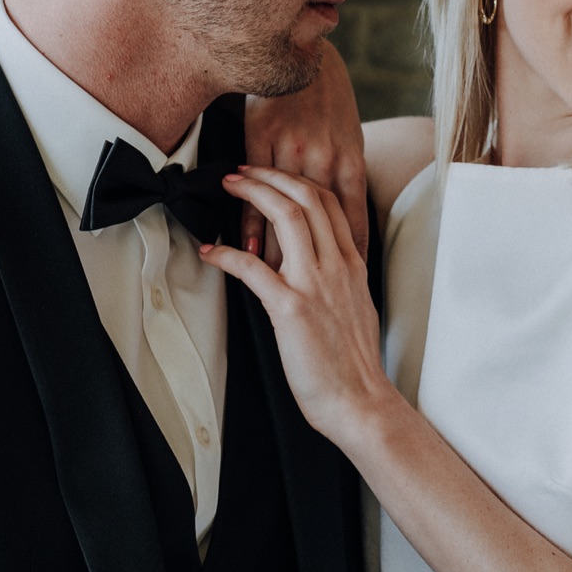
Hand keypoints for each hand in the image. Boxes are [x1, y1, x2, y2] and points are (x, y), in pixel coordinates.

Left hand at [202, 167, 394, 451]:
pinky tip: (210, 252)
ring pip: (287, 217)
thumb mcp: (354, 309)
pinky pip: (253, 268)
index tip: (273, 175)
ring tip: (229, 188)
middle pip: (307, 197)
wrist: (360, 401)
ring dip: (253, 195)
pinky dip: (227, 254)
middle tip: (243, 171)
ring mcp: (316, 284)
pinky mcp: (291, 308)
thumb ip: (338, 281)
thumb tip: (314, 269)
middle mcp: (337, 266)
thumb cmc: (352, 366)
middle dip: (271, 175)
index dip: (297, 180)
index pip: (329, 203)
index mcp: (352, 265)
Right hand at [242, 43, 367, 265]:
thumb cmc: (330, 100)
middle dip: (311, 264)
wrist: (306, 51)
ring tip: (271, 284)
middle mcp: (324, 159)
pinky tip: (244, 249)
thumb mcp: (350, 139)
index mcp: (351, 162)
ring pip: (283, 212)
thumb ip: (348, 178)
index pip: (354, 221)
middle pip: (317, 225)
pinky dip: (250, 224)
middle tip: (308, 297)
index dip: (352, 256)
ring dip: (275, 253)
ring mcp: (291, 149)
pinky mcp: (262, 137)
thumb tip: (346, 218)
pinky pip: (255, 191)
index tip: (350, 287)